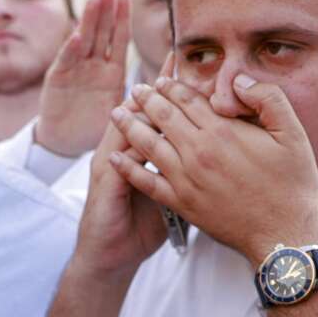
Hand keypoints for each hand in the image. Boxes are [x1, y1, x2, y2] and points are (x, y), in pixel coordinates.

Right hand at [35, 0, 130, 157]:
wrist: (64, 144)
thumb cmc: (94, 129)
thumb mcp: (122, 113)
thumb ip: (141, 100)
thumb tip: (167, 89)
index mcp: (111, 71)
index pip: (119, 39)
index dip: (122, 18)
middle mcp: (92, 65)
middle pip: (101, 31)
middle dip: (106, 8)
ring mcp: (74, 69)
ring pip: (84, 39)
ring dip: (90, 20)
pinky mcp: (57, 80)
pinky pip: (66, 61)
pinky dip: (71, 48)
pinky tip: (78, 35)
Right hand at [70, 56, 181, 277]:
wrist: (109, 253)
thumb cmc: (138, 226)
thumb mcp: (165, 195)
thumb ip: (181, 169)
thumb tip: (210, 150)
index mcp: (139, 150)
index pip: (156, 114)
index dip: (171, 92)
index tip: (187, 69)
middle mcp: (122, 150)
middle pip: (142, 112)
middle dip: (158, 89)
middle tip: (176, 62)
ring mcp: (112, 164)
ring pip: (128, 127)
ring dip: (142, 109)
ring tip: (160, 87)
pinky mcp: (107, 182)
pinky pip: (122, 157)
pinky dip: (135, 143)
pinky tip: (150, 131)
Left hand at [109, 74, 317, 263]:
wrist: (283, 233)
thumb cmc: (292, 183)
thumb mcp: (293, 133)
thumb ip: (267, 99)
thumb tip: (237, 80)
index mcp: (223, 132)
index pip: (188, 100)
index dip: (171, 86)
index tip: (160, 78)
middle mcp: (198, 153)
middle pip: (163, 118)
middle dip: (146, 100)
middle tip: (135, 89)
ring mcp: (186, 179)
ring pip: (149, 145)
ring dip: (130, 126)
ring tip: (117, 113)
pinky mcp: (181, 203)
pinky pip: (146, 182)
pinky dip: (128, 169)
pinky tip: (113, 158)